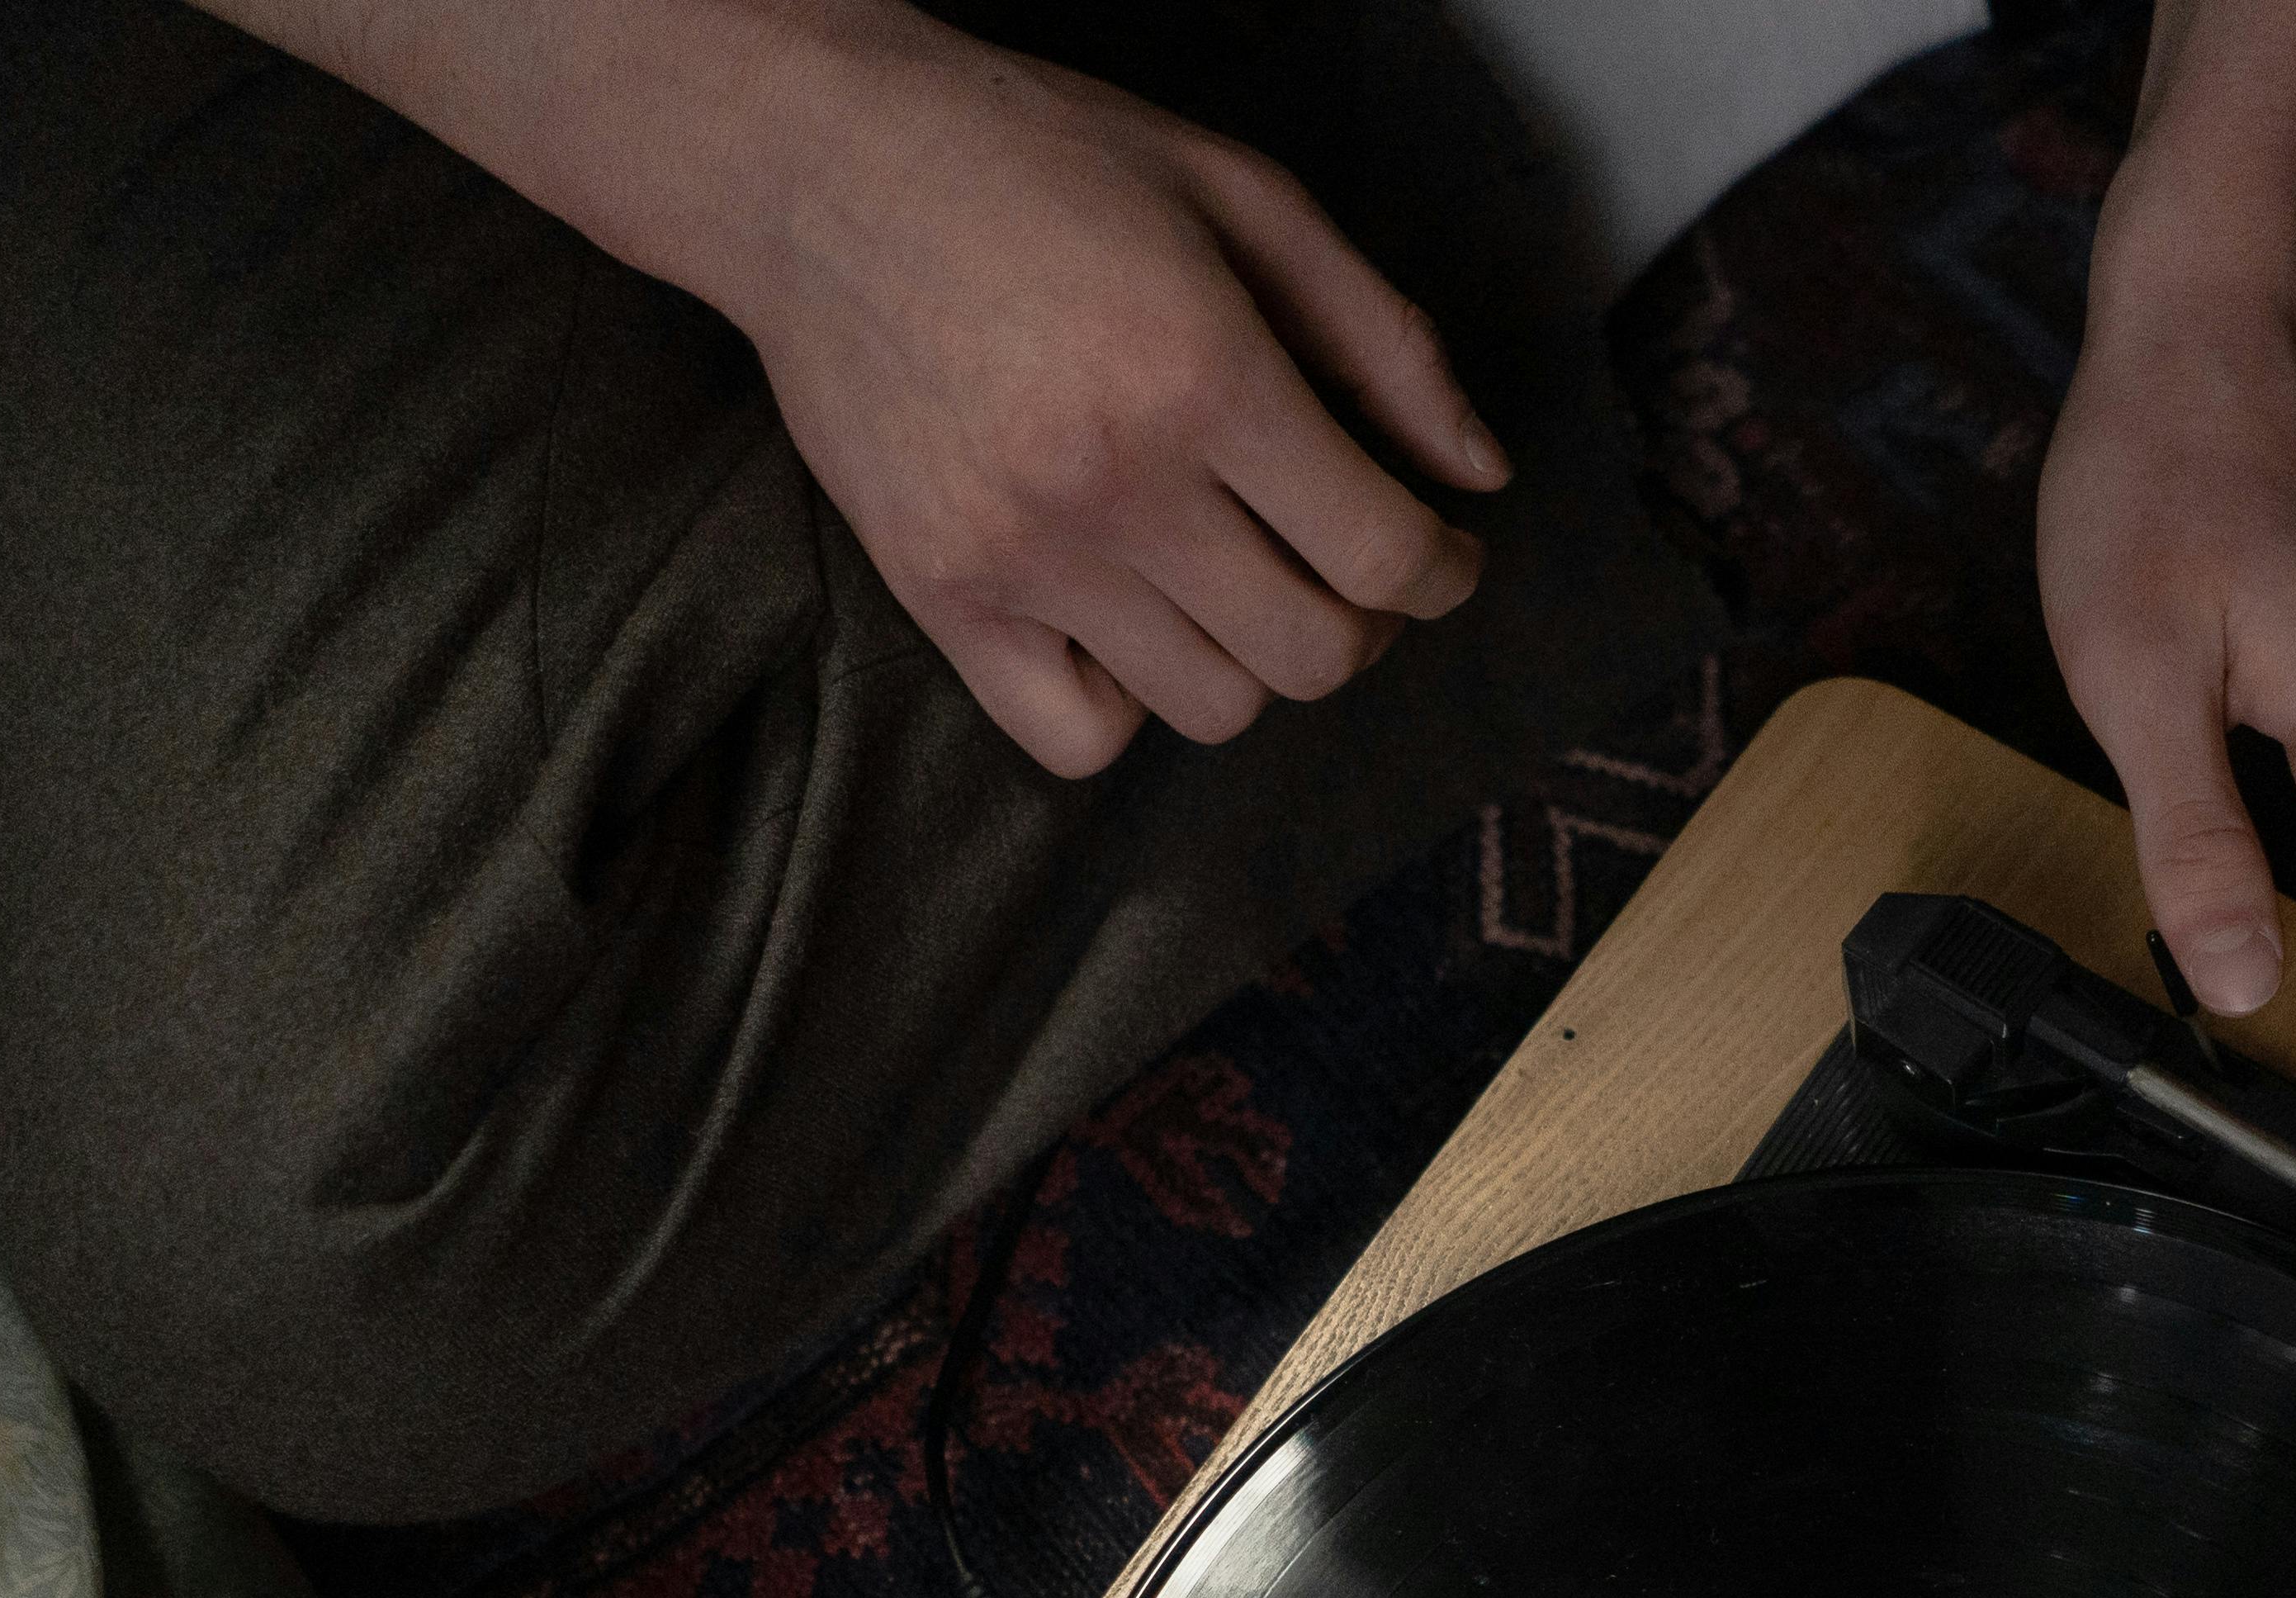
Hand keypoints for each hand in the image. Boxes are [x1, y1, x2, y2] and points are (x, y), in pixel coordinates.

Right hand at [728, 28, 1507, 771]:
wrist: (815, 163)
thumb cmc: (1038, 161)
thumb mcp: (1243, 198)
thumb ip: (1382, 339)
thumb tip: (1480, 476)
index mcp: (1201, 373)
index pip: (1380, 554)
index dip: (1442, 571)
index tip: (1442, 554)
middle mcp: (1111, 482)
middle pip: (1312, 653)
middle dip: (1366, 624)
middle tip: (1348, 568)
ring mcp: (1017, 554)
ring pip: (1213, 706)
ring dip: (1255, 661)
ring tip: (1238, 580)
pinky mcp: (939, 595)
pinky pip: (1078, 738)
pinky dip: (1129, 704)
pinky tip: (1133, 620)